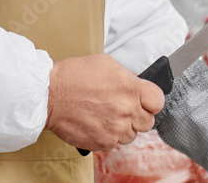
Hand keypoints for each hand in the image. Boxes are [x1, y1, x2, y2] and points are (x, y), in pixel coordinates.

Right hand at [46, 54, 164, 151]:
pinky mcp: (102, 142)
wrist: (49, 94)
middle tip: (124, 107)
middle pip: (148, 122)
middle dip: (138, 115)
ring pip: (131, 135)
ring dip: (123, 127)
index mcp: (130, 88)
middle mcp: (126, 110)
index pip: (158, 101)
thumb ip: (127, 76)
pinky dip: (108, 136)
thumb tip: (136, 84)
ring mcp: (115, 129)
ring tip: (107, 115)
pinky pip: (114, 143)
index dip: (152, 100)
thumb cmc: (73, 76)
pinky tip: (97, 123)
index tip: (146, 100)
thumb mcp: (106, 63)